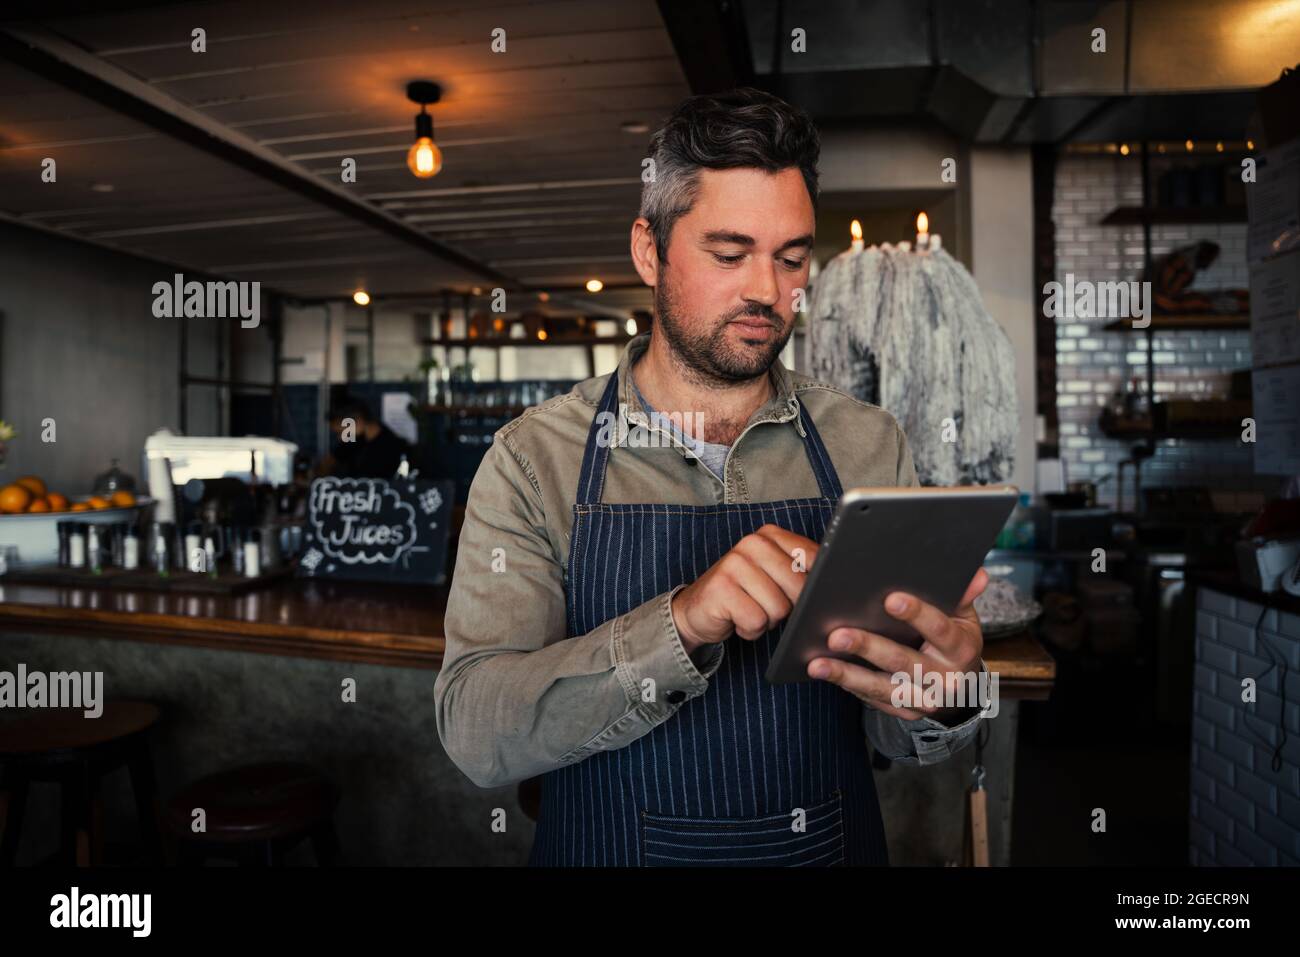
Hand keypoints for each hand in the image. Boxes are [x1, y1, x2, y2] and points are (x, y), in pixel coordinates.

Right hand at [671, 524, 817, 653]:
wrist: (697, 610)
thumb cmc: (745, 595)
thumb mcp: (775, 577)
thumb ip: (802, 572)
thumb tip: (836, 585)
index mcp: (771, 535)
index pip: (814, 558)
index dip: (817, 585)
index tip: (806, 595)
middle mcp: (753, 543)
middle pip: (799, 587)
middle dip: (789, 608)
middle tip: (767, 605)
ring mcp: (735, 564)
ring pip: (779, 608)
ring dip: (768, 621)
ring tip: (750, 611)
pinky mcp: (721, 588)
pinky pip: (756, 621)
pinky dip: (750, 630)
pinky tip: (737, 620)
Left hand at [806, 568, 988, 720]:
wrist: (960, 687)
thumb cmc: (954, 640)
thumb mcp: (964, 617)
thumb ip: (962, 595)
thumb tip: (977, 574)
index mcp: (961, 649)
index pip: (939, 630)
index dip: (917, 614)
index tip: (890, 599)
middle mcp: (945, 680)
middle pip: (903, 662)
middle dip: (868, 648)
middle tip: (837, 635)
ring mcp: (924, 700)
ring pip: (882, 687)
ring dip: (847, 675)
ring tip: (816, 664)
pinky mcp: (904, 712)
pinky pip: (873, 699)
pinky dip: (848, 686)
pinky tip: (826, 673)